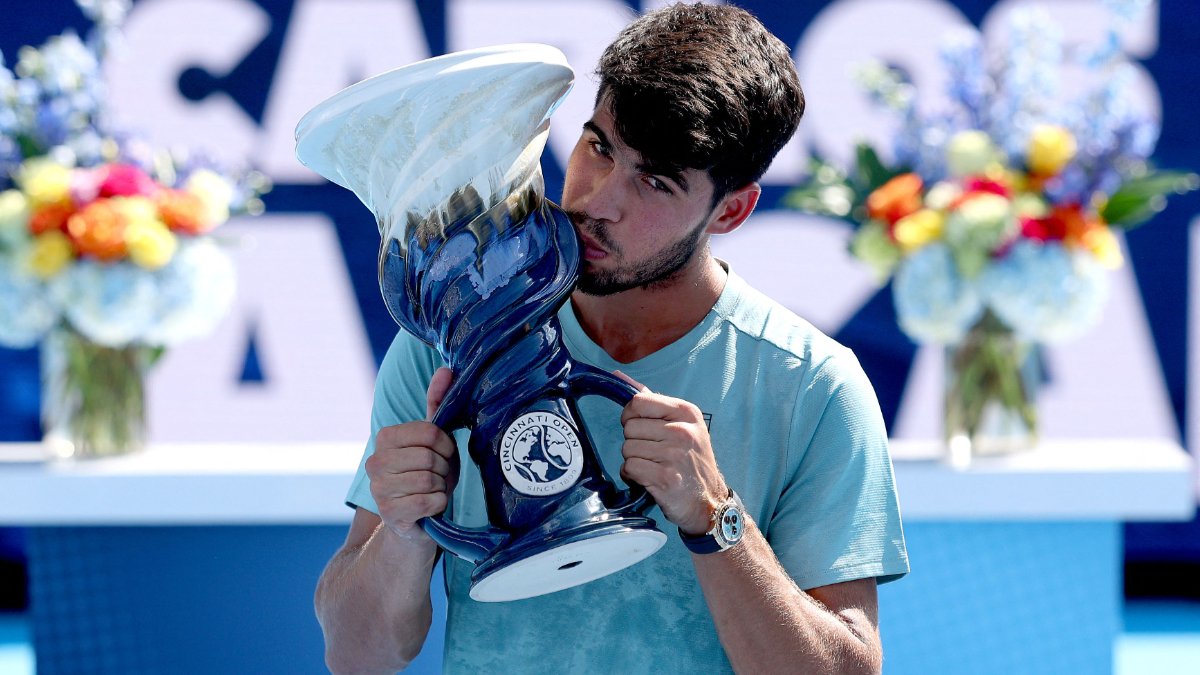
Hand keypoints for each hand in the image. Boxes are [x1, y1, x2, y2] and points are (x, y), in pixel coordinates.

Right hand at [365, 367, 459, 540]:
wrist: (415, 522)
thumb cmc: (429, 475)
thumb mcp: (435, 440)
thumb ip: (438, 404)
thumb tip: (447, 370)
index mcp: (385, 438)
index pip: (430, 431)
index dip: (446, 445)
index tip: (444, 454)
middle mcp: (375, 462)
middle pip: (430, 457)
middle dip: (444, 469)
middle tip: (439, 476)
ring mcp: (378, 489)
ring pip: (429, 479)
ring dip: (441, 487)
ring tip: (434, 490)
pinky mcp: (389, 514)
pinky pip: (428, 500)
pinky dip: (439, 504)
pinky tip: (431, 506)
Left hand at [616, 371, 727, 535]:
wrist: (709, 502)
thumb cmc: (691, 462)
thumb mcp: (685, 426)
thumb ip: (655, 405)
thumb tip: (621, 379)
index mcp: (686, 412)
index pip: (638, 401)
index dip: (630, 416)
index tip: (640, 428)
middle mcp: (682, 430)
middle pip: (629, 426)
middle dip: (634, 441)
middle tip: (652, 453)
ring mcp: (674, 454)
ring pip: (627, 448)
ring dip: (633, 460)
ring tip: (653, 466)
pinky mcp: (664, 478)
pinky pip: (629, 468)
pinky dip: (633, 476)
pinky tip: (648, 479)